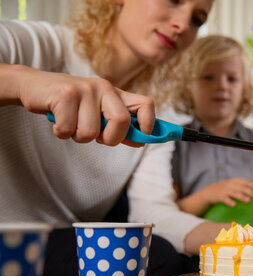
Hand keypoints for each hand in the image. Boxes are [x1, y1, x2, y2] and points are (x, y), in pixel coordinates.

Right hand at [16, 66, 154, 145]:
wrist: (33, 85)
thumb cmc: (70, 104)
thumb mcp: (97, 112)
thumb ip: (118, 126)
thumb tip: (140, 142)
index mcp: (116, 93)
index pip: (146, 104)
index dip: (148, 125)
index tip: (139, 140)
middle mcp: (104, 87)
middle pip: (122, 121)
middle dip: (111, 138)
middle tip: (97, 137)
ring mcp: (84, 89)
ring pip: (91, 132)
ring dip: (78, 137)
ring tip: (70, 124)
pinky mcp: (64, 94)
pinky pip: (68, 130)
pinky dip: (61, 132)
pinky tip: (57, 120)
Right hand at [200, 178, 252, 206]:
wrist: (209, 192)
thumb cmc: (225, 190)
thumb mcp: (233, 186)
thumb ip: (242, 187)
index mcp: (235, 181)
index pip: (245, 181)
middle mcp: (230, 184)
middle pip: (242, 187)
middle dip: (251, 191)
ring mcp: (224, 190)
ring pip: (234, 193)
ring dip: (242, 196)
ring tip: (249, 201)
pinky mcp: (219, 196)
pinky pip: (225, 199)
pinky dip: (229, 201)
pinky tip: (234, 205)